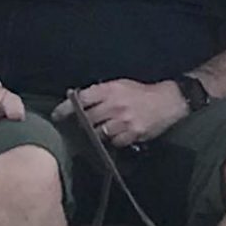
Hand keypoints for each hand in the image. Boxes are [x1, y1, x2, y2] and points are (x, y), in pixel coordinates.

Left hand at [74, 79, 188, 149]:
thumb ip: (101, 93)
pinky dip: (114, 139)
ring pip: (99, 133)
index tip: (57, 115)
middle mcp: (115, 105)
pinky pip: (115, 141)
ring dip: (99, 132)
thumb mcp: (120, 85)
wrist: (168, 101)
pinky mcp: (133, 133)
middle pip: (87, 119)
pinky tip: (120, 133)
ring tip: (106, 127)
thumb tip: (79, 100)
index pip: (81, 99)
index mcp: (110, 90)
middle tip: (85, 124)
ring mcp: (123, 120)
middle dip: (84, 122)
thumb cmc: (141, 93)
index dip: (66, 108)